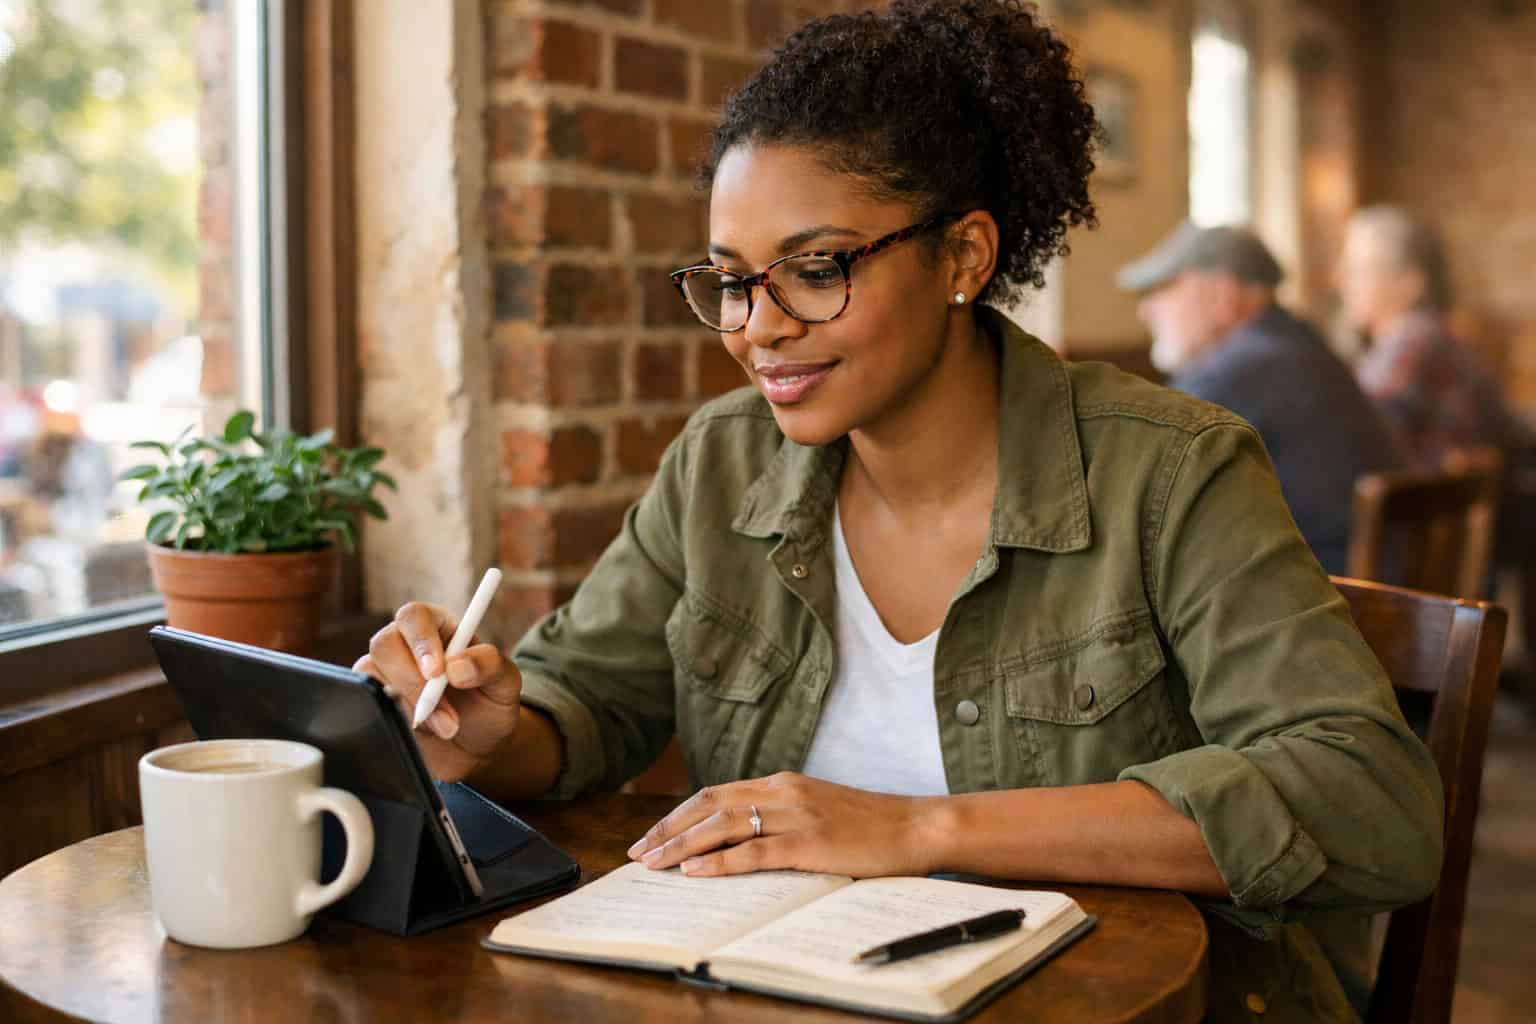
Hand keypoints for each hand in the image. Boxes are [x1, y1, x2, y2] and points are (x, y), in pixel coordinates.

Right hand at [352, 601, 522, 782]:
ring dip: (408, 707)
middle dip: (414, 683)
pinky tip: (420, 732)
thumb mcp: (505, 683)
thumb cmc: (489, 705)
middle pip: (385, 644)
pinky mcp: (373, 700)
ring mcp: (384, 672)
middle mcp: (405, 643)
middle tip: (446, 716)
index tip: (438, 672)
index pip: (415, 616)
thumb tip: (457, 665)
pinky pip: (365, 702)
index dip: (421, 640)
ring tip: (445, 728)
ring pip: (371, 675)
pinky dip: (392, 719)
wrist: (476, 747)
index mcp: (437, 626)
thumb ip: (490, 665)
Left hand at [625, 772, 943, 878]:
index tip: (652, 835)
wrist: (916, 827)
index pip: (715, 795)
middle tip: (637, 852)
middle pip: (708, 805)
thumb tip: (739, 840)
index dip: (678, 815)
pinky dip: (720, 863)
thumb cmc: (870, 826)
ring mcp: (795, 815)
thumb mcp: (817, 810)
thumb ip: (780, 817)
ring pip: (723, 826)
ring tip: (653, 863)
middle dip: (668, 829)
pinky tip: (696, 874)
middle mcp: (782, 791)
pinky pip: (754, 852)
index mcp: (782, 783)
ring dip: (682, 845)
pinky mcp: (810, 843)